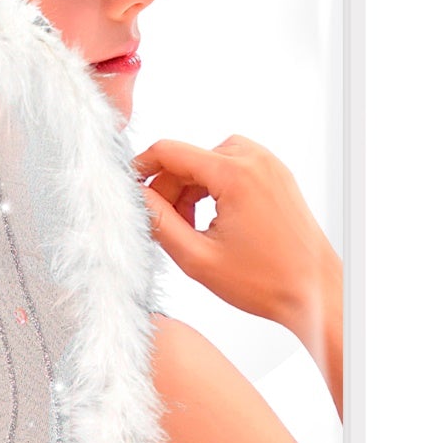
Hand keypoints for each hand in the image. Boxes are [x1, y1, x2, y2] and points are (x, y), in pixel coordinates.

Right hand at [133, 135, 342, 417]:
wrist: (315, 291)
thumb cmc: (264, 281)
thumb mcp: (197, 258)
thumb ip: (158, 223)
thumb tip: (136, 198)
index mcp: (235, 174)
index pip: (169, 151)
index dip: (140, 168)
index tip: (127, 189)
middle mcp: (254, 159)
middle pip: (189, 158)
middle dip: (168, 188)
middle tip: (162, 227)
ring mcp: (270, 165)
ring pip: (209, 163)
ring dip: (190, 190)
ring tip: (189, 229)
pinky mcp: (277, 176)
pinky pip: (231, 169)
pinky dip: (213, 189)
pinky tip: (210, 222)